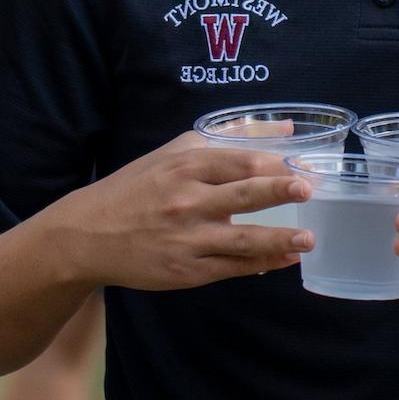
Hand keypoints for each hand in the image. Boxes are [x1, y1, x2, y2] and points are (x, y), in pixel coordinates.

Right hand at [48, 133, 312, 291]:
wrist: (88, 234)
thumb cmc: (137, 188)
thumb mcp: (176, 153)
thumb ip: (231, 137)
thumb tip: (286, 128)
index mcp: (186, 166)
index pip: (241, 161)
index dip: (278, 164)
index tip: (306, 167)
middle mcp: (188, 201)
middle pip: (244, 194)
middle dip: (280, 191)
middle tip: (309, 189)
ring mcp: (188, 238)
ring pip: (243, 239)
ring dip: (280, 239)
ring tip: (308, 239)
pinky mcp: (187, 271)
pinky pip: (232, 267)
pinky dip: (261, 263)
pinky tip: (284, 259)